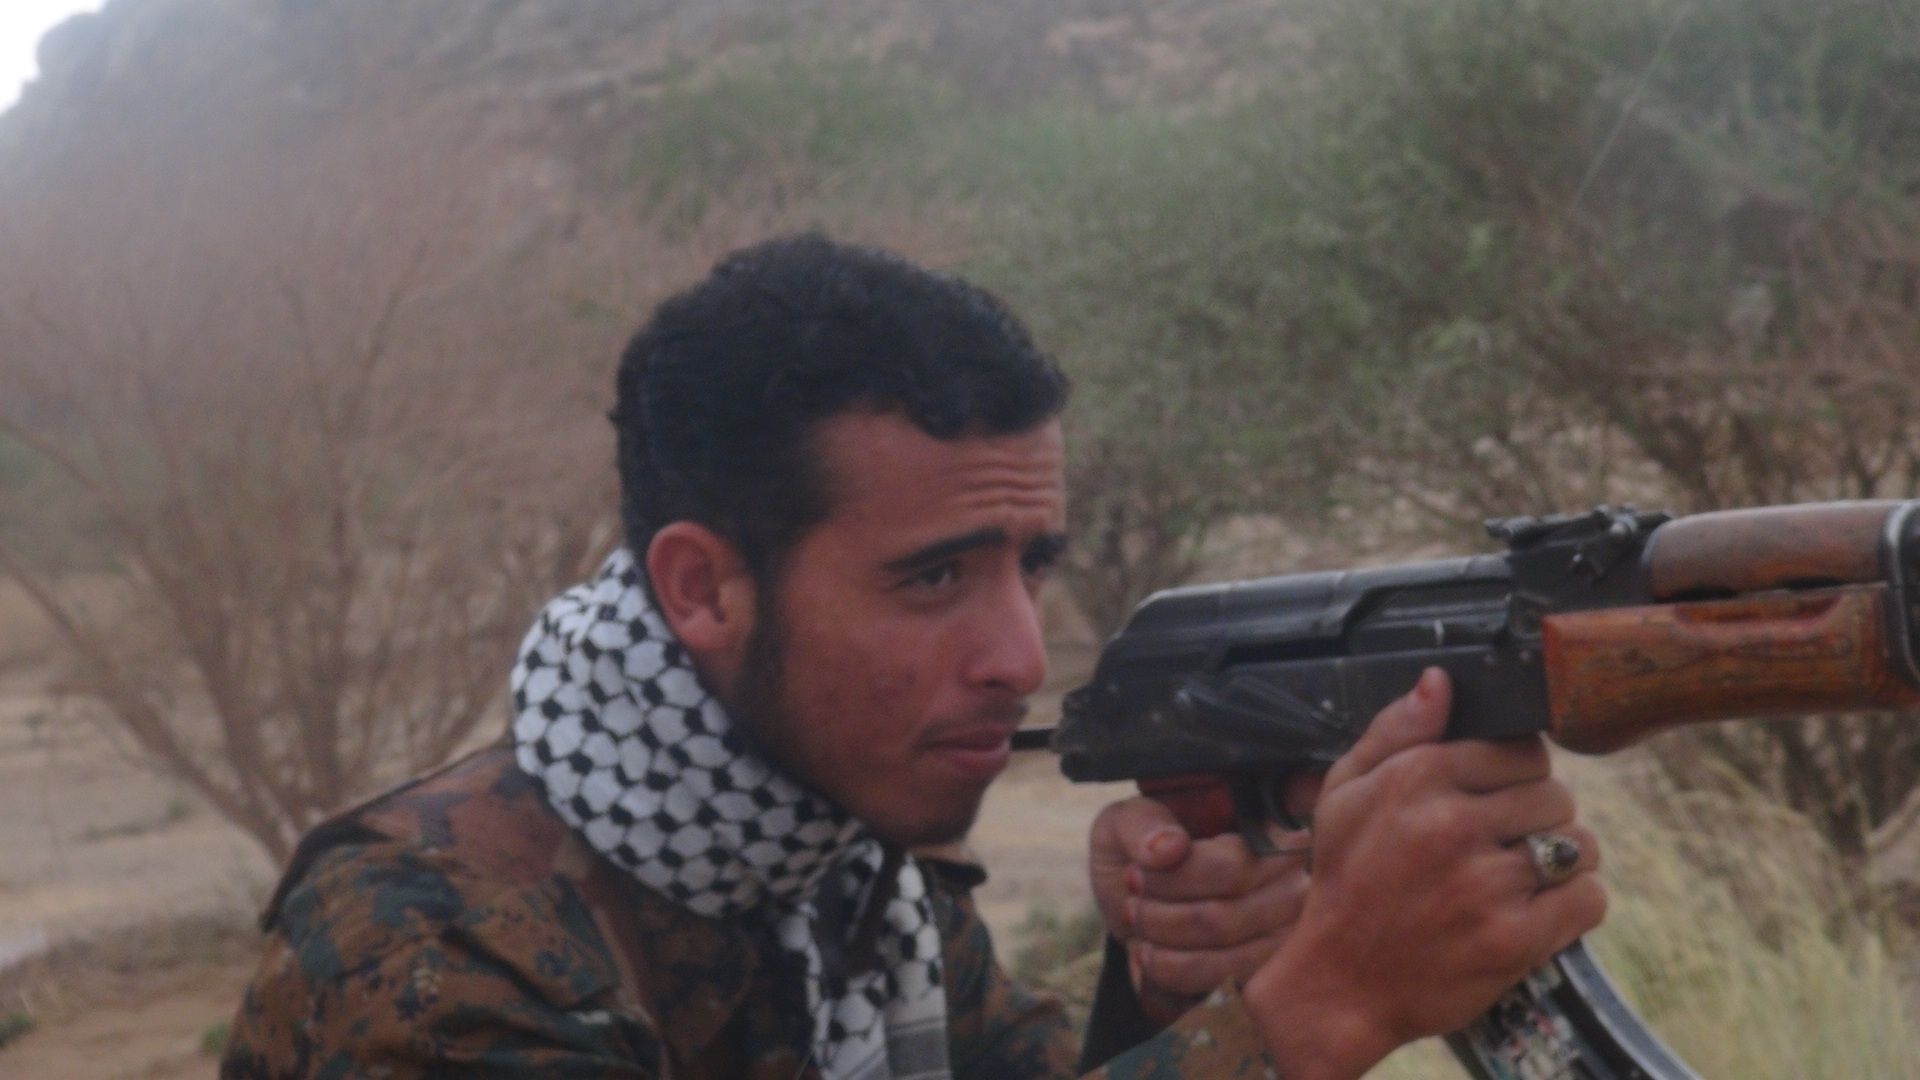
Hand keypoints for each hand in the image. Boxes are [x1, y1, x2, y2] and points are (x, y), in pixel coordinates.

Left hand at [1088, 795, 1309, 1022]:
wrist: (1140, 902)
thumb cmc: (1142, 852)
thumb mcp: (1127, 823)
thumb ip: (1142, 825)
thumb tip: (1169, 848)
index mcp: (1272, 841)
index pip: (1229, 869)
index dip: (1170, 880)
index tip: (1133, 877)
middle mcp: (1294, 892)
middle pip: (1221, 921)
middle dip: (1159, 919)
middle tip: (1132, 908)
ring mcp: (1285, 945)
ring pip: (1220, 965)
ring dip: (1162, 956)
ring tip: (1140, 935)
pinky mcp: (1262, 985)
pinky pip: (1216, 997)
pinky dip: (1173, 985)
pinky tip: (1154, 963)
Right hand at [1242, 668, 1604, 1079]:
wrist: (1339, 984)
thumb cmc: (1344, 882)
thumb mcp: (1343, 793)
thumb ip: (1394, 731)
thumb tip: (1440, 680)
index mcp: (1416, 779)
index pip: (1521, 750)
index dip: (1516, 772)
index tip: (1498, 796)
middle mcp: (1452, 825)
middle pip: (1556, 794)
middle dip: (1540, 816)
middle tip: (1508, 841)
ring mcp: (1486, 885)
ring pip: (1579, 845)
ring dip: (1563, 859)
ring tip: (1527, 875)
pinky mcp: (1514, 939)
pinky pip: (1588, 899)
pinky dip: (1576, 903)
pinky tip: (1541, 908)